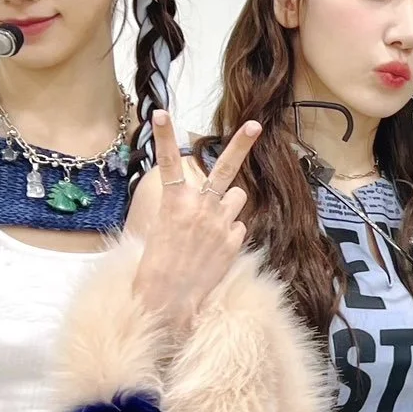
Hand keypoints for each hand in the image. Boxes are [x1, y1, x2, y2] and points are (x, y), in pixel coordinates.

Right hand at [130, 112, 259, 337]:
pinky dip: (230, 233)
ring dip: (229, 205)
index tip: (161, 113)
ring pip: (237, 198)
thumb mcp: (161, 227)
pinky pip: (238, 226)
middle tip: (254, 125)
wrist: (169, 298)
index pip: (168, 163)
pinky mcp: (235, 239)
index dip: (163, 136)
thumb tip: (216, 196)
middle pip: (226, 169)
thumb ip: (185, 206)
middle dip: (241, 144)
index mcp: (174, 202)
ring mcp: (221, 223)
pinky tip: (214, 249)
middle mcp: (201, 207)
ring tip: (212, 225)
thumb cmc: (158, 265)